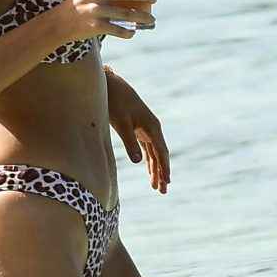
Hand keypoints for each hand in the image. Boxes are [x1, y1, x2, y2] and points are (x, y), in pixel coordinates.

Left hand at [106, 72, 170, 193]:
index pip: (161, 152)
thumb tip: (138, 162)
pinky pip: (148, 149)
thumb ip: (130, 142)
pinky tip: (149, 171)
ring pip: (154, 153)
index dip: (164, 168)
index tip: (166, 182)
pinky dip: (149, 161)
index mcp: (152, 126)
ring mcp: (146, 129)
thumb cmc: (115, 102)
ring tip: (156, 187)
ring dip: (156, 169)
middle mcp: (152, 128)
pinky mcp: (139, 129)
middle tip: (162, 191)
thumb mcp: (121, 123)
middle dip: (162, 173)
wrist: (110, 85)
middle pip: (160, 155)